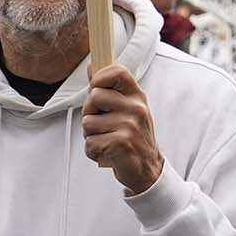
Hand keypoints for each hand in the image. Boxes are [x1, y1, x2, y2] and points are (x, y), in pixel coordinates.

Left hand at [83, 62, 164, 195]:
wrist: (147, 169)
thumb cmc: (133, 137)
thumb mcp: (127, 109)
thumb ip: (108, 88)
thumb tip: (91, 66)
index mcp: (136, 96)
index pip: (117, 72)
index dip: (99, 77)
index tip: (95, 87)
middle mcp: (135, 107)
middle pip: (94, 96)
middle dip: (89, 113)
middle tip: (101, 124)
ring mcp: (130, 125)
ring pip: (88, 122)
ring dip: (90, 135)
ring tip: (105, 139)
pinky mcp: (121, 143)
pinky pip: (90, 142)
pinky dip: (93, 151)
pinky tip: (105, 152)